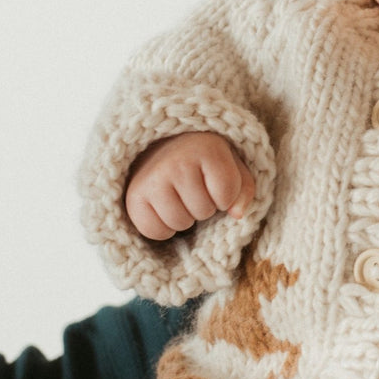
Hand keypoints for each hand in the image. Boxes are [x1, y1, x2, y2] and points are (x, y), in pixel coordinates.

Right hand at [124, 131, 253, 239]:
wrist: (163, 147)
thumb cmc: (205, 161)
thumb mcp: (233, 167)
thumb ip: (244, 190)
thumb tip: (237, 214)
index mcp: (208, 148)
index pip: (227, 195)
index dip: (226, 197)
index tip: (215, 182)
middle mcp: (177, 160)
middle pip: (203, 211)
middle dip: (204, 206)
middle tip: (194, 188)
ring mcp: (153, 177)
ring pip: (180, 223)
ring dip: (184, 217)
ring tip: (180, 197)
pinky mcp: (134, 195)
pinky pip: (155, 231)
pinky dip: (163, 228)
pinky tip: (164, 208)